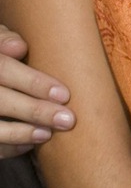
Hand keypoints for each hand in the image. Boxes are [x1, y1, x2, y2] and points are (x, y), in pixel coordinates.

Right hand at [0, 26, 75, 157]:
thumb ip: (4, 39)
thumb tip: (19, 47)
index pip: (3, 70)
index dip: (33, 82)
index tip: (64, 94)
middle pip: (0, 101)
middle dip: (34, 111)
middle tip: (67, 119)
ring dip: (21, 133)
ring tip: (48, 134)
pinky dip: (11, 147)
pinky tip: (33, 144)